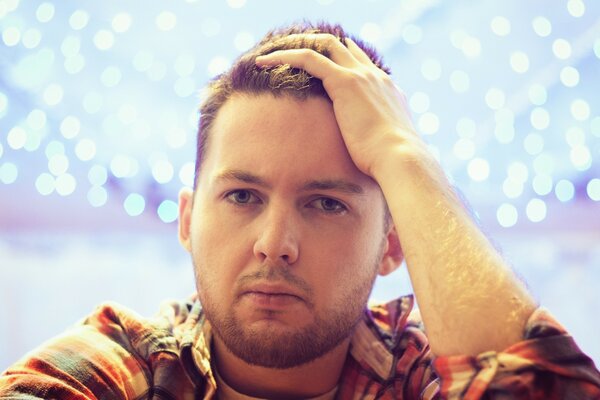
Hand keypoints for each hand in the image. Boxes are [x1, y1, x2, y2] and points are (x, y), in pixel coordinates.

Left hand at [255, 34, 420, 176]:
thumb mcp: (387, 147)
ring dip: (297, 45)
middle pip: (343, 48)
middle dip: (317, 45)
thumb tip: (371, 158)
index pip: (362, 63)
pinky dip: (285, 56)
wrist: (400, 158)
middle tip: (291, 52)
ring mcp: (361, 76)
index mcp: (387, 90)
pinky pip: (308, 58)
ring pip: (325, 45)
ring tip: (271, 55)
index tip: (321, 64)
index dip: (341, 58)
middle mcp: (375, 76)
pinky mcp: (345, 82)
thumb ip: (378, 142)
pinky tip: (264, 62)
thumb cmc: (393, 163)